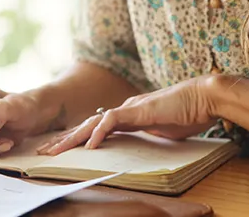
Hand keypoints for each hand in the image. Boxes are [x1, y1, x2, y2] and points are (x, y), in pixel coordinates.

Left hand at [37, 76, 219, 155]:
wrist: (204, 97)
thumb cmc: (189, 112)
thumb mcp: (163, 129)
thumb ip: (150, 134)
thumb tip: (144, 145)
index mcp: (129, 115)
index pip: (96, 127)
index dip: (78, 139)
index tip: (62, 151)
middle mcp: (125, 109)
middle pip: (87, 125)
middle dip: (64, 139)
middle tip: (44, 151)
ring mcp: (130, 108)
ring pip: (93, 122)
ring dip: (72, 137)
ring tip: (55, 151)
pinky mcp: (138, 110)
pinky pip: (112, 121)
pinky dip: (99, 133)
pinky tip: (89, 146)